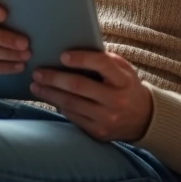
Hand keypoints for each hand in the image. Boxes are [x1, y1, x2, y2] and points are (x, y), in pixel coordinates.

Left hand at [30, 51, 153, 141]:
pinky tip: (50, 98)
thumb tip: (75, 50)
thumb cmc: (127, 87)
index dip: (81, 59)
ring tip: (36, 86)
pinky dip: (59, 106)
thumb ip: (105, 60)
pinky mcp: (98, 131)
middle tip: (37, 72)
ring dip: (50, 94)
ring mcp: (107, 118)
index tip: (62, 55)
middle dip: (54, 78)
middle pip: (79, 86)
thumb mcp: (124, 70)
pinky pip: (73, 117)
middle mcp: (116, 99)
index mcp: (123, 80)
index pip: (101, 64)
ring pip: (72, 104)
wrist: (144, 118)